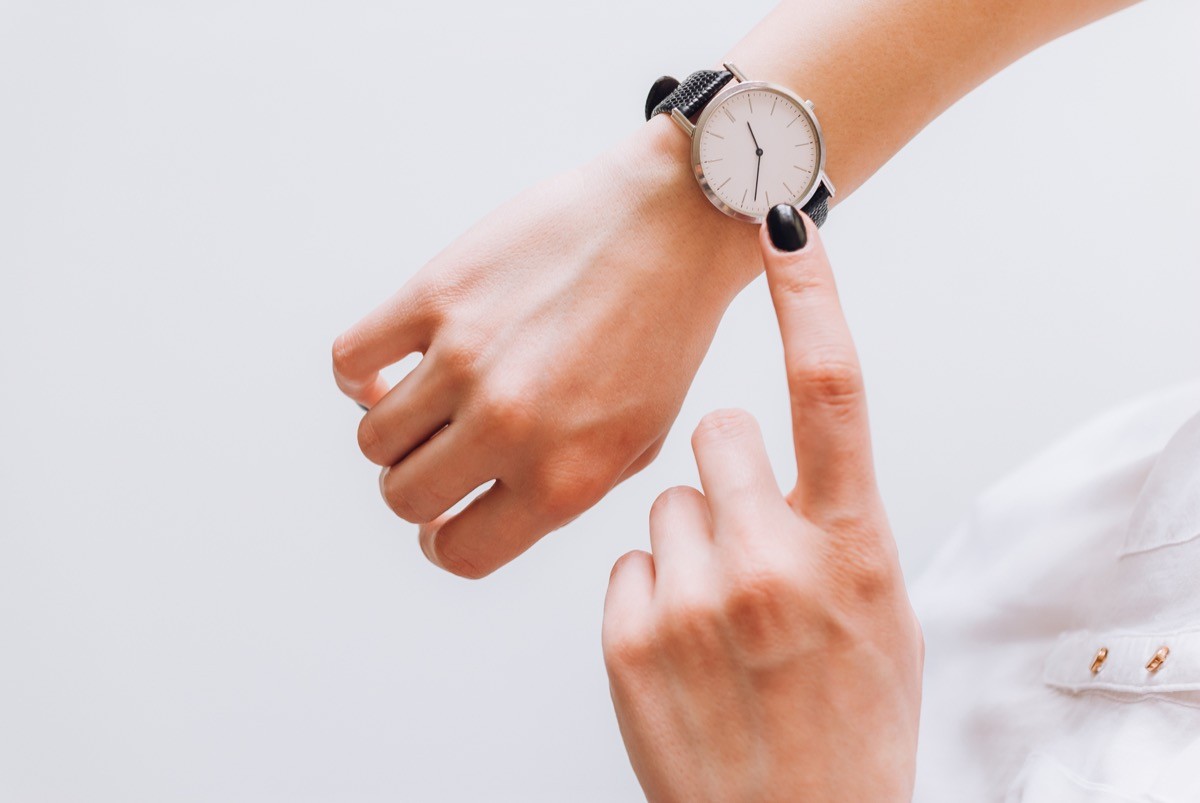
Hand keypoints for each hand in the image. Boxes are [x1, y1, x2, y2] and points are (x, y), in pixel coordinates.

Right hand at [333, 118, 759, 577]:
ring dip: (395, 430)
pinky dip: (361, 375)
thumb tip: (477, 513)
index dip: (445, 542)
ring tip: (427, 402)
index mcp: (566, 478)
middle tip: (441, 454)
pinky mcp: (438, 294)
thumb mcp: (639, 441)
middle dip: (418, 487)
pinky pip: (352, 361)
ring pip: (374, 438)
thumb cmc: (661, 332)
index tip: (446, 518)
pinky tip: (393, 365)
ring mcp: (468, 359)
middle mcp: (511, 427)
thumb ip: (561, 491)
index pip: (462, 554)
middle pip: (405, 498)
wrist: (673, 220)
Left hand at [601, 206, 922, 801]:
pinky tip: (680, 650)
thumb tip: (796, 468)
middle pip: (716, 437)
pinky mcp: (629, 636)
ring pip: (663, 506)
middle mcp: (773, 557)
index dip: (811, 296)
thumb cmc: (848, 724)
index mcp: (853, 544)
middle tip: (743, 540)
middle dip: (725, 472)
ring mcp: (695, 596)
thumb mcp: (880, 617)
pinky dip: (645, 596)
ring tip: (716, 621)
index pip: (832, 390)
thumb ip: (840, 530)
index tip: (785, 222)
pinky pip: (623, 565)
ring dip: (684, 546)